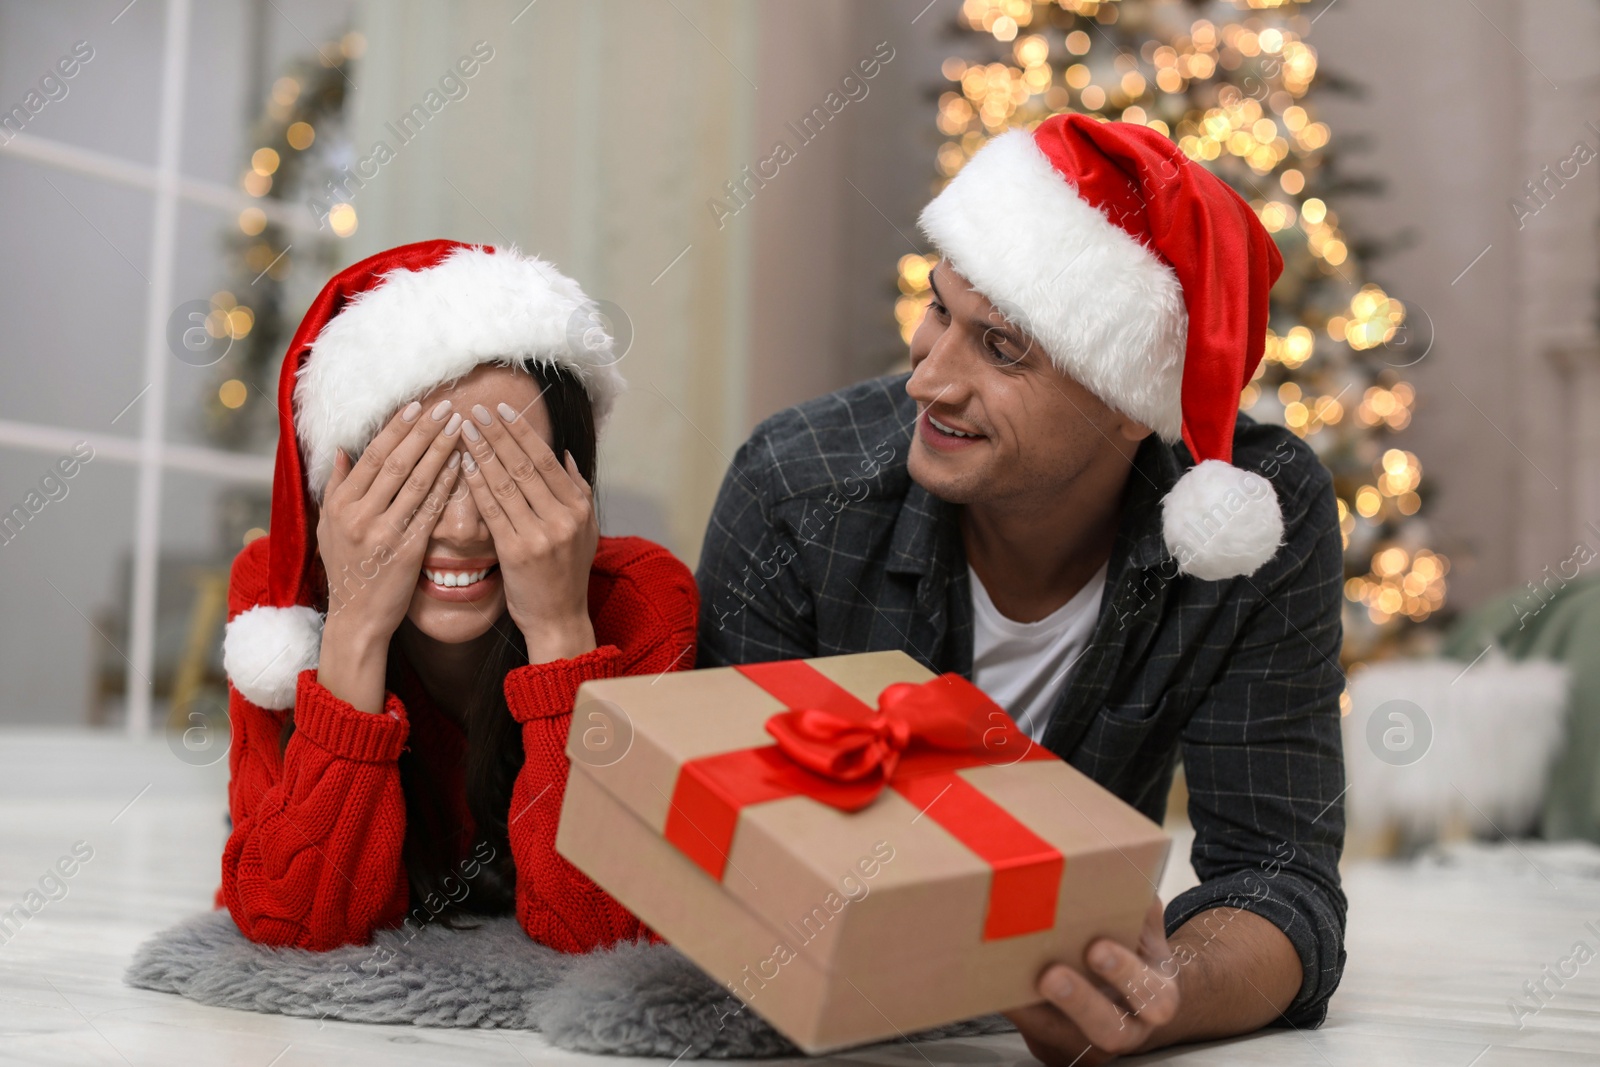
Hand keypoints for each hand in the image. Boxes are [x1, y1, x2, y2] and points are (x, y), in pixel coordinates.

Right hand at [315, 399, 462, 709]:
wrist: (356, 618)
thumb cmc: (346, 571)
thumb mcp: (328, 527)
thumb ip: (335, 488)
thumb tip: (342, 451)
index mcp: (339, 504)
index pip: (371, 456)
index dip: (396, 429)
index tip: (417, 406)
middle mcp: (358, 515)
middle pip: (395, 462)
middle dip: (422, 431)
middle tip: (445, 406)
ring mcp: (382, 532)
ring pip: (415, 481)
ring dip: (439, 450)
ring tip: (458, 427)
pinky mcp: (406, 550)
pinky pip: (430, 510)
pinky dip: (446, 484)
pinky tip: (461, 464)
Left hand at [457, 401, 598, 663]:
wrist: (559, 619)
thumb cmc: (566, 573)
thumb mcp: (585, 529)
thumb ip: (577, 489)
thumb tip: (562, 453)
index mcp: (578, 507)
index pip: (545, 459)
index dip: (521, 432)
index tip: (501, 410)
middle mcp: (562, 518)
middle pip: (524, 465)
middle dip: (497, 435)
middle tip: (475, 411)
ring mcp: (540, 535)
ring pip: (506, 483)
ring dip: (482, 453)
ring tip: (463, 431)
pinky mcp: (516, 552)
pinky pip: (492, 510)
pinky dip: (476, 485)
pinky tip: (463, 466)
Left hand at [1004, 901, 1179, 1064]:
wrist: (1126, 1001)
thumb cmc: (1134, 958)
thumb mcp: (1147, 933)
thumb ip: (1141, 909)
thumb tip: (1125, 873)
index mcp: (1155, 998)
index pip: (1152, 998)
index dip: (1126, 974)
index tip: (1096, 947)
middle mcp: (1125, 1030)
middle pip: (1108, 1029)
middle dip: (1079, 1001)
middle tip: (1050, 974)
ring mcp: (1086, 1044)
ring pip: (1060, 1036)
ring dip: (1031, 1008)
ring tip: (1005, 977)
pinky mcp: (1051, 1047)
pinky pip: (1030, 1032)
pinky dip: (1010, 1006)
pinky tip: (988, 982)